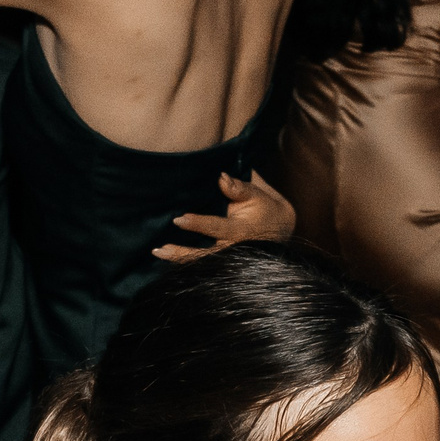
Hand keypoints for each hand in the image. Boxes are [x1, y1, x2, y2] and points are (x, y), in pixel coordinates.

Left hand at [154, 172, 297, 264]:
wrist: (281, 231)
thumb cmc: (267, 210)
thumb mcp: (258, 196)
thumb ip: (239, 188)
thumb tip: (221, 177)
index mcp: (241, 232)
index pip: (216, 228)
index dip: (198, 225)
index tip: (178, 219)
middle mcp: (233, 249)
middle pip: (204, 256)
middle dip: (182, 254)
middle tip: (159, 249)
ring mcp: (228, 258)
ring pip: (202, 263)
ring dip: (179, 259)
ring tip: (158, 251)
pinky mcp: (224, 260)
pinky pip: (203, 263)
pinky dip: (185, 261)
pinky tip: (168, 255)